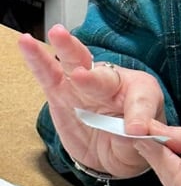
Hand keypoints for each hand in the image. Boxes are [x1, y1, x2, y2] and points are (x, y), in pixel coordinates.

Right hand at [18, 24, 165, 179]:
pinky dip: (37, 59)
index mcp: (142, 92)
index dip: (139, 113)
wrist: (114, 152)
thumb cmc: (135, 139)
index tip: (137, 129)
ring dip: (66, 48)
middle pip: (104, 75)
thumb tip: (143, 132)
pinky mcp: (60, 93)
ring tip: (57, 34)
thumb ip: (147, 136)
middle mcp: (112, 83)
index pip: (142, 98)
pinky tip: (26, 43)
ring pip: (75, 63)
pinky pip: (47, 74)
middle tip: (82, 75)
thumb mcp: (148, 141)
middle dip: (93, 77)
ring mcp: (83, 86)